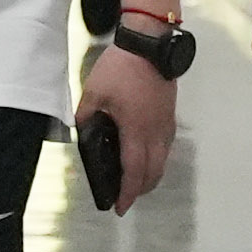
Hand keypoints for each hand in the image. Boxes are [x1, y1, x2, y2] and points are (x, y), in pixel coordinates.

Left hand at [77, 50, 178, 200]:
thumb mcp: (93, 93)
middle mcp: (156, 132)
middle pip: (153, 173)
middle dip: (140, 190)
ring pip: (163, 161)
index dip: (127, 193)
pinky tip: (144, 155)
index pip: (134, 171)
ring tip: (134, 179)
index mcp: (135, 129)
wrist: (150, 43)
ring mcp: (166, 124)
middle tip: (125, 196)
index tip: (120, 207)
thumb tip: (82, 132)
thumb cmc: (121, 67)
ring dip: (150, 175)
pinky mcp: (170, 115)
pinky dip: (157, 159)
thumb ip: (86, 116)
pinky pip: (166, 147)